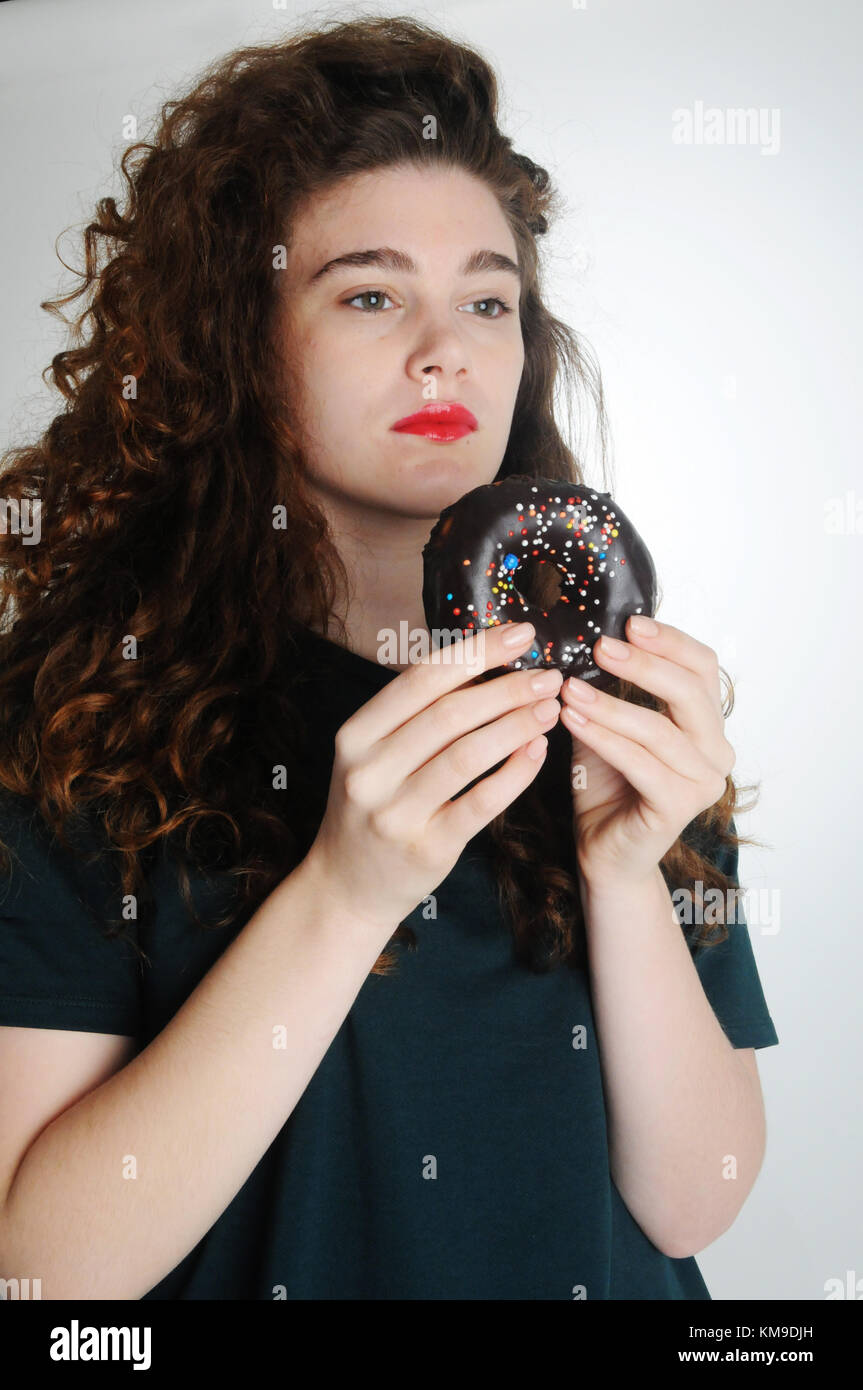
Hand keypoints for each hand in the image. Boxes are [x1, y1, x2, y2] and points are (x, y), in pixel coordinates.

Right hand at [307, 622, 561, 935]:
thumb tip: (486, 658)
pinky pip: (482, 802)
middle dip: (507, 688)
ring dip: (517, 725)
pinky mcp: (427, 848)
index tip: (520, 634)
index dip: (475, 651)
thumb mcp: (374, 753)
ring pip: (468, 755)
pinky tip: (538, 750)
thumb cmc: (374, 805)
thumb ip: (416, 713)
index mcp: (355, 735)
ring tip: (550, 708)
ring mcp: (396, 813)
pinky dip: (516, 772)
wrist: (346, 886)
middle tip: (548, 676)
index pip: (421, 679)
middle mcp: (369, 771)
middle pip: (449, 714)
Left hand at [560, 616, 734, 887]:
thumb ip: (612, 685)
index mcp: (707, 724)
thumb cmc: (607, 784)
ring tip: (569, 687)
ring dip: (610, 704)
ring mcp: (704, 783)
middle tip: (600, 647)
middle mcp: (716, 751)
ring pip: (660, 730)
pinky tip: (571, 719)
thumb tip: (591, 635)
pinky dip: (603, 737)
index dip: (670, 641)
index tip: (629, 623)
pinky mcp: (679, 808)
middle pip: (691, 692)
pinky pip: (640, 763)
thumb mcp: (608, 722)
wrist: (603, 851)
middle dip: (644, 665)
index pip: (703, 667)